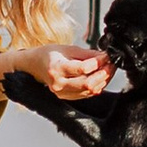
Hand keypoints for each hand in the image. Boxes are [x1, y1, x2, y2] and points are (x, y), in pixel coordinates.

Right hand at [0, 38, 115, 101]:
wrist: (35, 65)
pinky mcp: (66, 97)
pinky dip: (96, 86)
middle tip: (112, 64)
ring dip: (103, 81)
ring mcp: (61, 93)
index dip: (98, 63)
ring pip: (89, 91)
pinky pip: (86, 95)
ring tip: (109, 69)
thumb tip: (105, 56)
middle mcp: (58, 84)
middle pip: (87, 83)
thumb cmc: (50, 54)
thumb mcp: (68, 48)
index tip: (107, 56)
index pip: (83, 69)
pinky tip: (101, 77)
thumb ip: (88, 54)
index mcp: (56, 68)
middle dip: (104, 73)